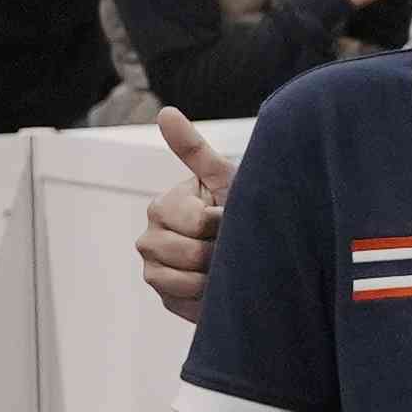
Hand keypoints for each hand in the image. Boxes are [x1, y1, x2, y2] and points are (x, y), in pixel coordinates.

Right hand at [135, 105, 225, 323]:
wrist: (261, 257)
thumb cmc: (244, 211)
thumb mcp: (228, 180)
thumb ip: (195, 150)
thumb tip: (165, 112)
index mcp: (163, 205)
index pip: (194, 221)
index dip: (224, 224)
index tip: (233, 217)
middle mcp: (150, 235)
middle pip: (187, 253)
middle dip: (221, 251)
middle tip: (233, 244)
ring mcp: (153, 267)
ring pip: (182, 279)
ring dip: (215, 275)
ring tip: (226, 264)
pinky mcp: (164, 296)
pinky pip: (181, 300)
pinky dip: (205, 296)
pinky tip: (217, 284)